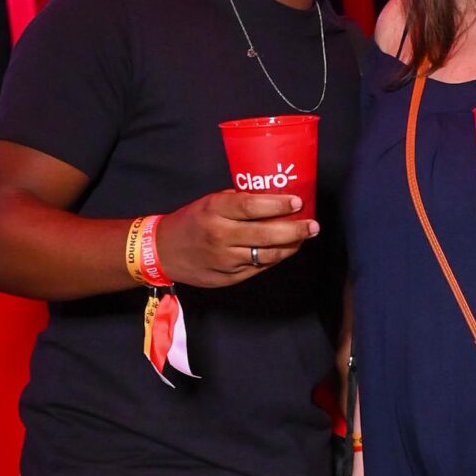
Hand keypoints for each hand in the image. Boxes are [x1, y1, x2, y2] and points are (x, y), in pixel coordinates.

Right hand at [156, 189, 318, 289]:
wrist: (161, 251)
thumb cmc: (190, 221)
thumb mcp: (209, 202)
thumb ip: (237, 201)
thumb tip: (272, 197)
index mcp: (214, 210)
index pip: (251, 207)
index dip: (278, 204)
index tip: (298, 202)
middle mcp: (220, 236)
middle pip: (265, 234)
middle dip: (295, 230)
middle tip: (313, 225)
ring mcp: (224, 260)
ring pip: (266, 255)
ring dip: (290, 247)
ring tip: (303, 238)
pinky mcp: (228, 278)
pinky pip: (258, 268)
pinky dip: (275, 259)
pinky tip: (285, 250)